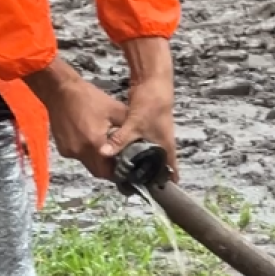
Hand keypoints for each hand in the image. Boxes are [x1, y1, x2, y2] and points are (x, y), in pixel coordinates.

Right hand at [23, 58, 127, 179]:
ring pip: (87, 164)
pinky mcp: (62, 148)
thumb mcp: (115, 109)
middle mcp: (80, 152)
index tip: (126, 168)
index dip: (119, 171)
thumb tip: (141, 139)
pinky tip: (89, 140)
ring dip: (96, 160)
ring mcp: (69, 151)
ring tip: (104, 148)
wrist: (60, 90)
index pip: (109, 171)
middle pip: (97, 171)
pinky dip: (85, 152)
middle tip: (117, 160)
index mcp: (95, 144)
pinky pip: (77, 156)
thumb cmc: (89, 98)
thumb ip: (127, 128)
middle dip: (108, 169)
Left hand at [102, 37, 178, 183]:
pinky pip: (143, 144)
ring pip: (149, 154)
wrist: (155, 81)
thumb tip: (104, 154)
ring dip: (140, 162)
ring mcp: (157, 135)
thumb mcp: (134, 123)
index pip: (170, 169)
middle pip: (157, 164)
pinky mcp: (149, 127)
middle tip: (134, 186)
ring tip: (127, 173)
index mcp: (165, 145)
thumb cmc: (151, 103)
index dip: (165, 183)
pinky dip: (135, 150)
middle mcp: (164, 142)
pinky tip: (123, 153)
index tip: (159, 194)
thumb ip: (119, 140)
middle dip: (147, 175)